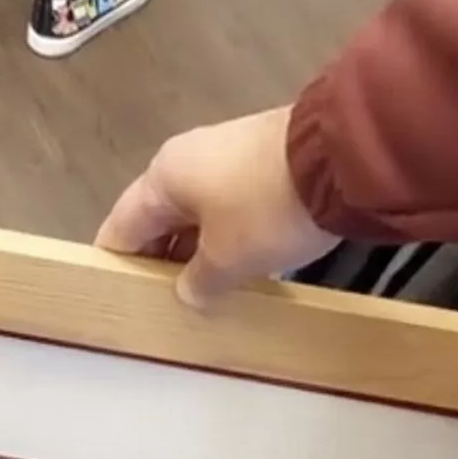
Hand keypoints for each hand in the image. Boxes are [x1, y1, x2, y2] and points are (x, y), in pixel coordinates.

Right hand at [95, 106, 338, 306]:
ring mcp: (226, 155)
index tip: (116, 298)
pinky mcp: (262, 159)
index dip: (117, 266)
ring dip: (197, 249)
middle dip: (160, 260)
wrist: (341, 158)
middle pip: (158, 218)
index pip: (121, 228)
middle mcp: (186, 160)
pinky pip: (228, 205)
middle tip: (164, 303)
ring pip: (196, 213)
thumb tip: (189, 292)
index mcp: (162, 178)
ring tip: (205, 290)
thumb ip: (199, 281)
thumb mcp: (226, 258)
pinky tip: (239, 263)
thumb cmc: (265, 210)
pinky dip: (226, 234)